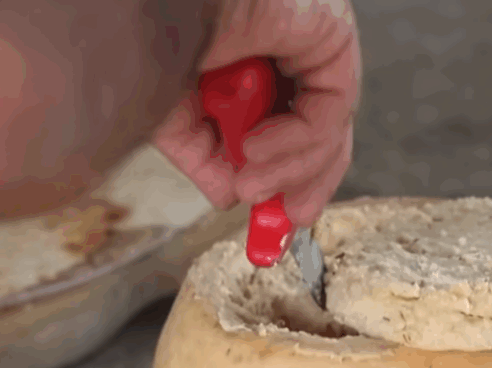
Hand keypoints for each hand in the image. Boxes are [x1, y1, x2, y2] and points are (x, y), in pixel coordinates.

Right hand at [152, 0, 361, 226]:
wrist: (162, 0)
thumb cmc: (157, 29)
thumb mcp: (169, 108)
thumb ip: (199, 153)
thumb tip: (226, 197)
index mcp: (256, 60)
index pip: (290, 124)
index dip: (286, 174)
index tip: (274, 218)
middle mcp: (290, 50)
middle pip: (321, 132)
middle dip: (304, 183)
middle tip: (286, 220)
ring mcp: (315, 42)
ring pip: (329, 127)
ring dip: (291, 170)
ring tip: (252, 187)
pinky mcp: (333, 36)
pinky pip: (330, 108)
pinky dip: (296, 141)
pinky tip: (255, 149)